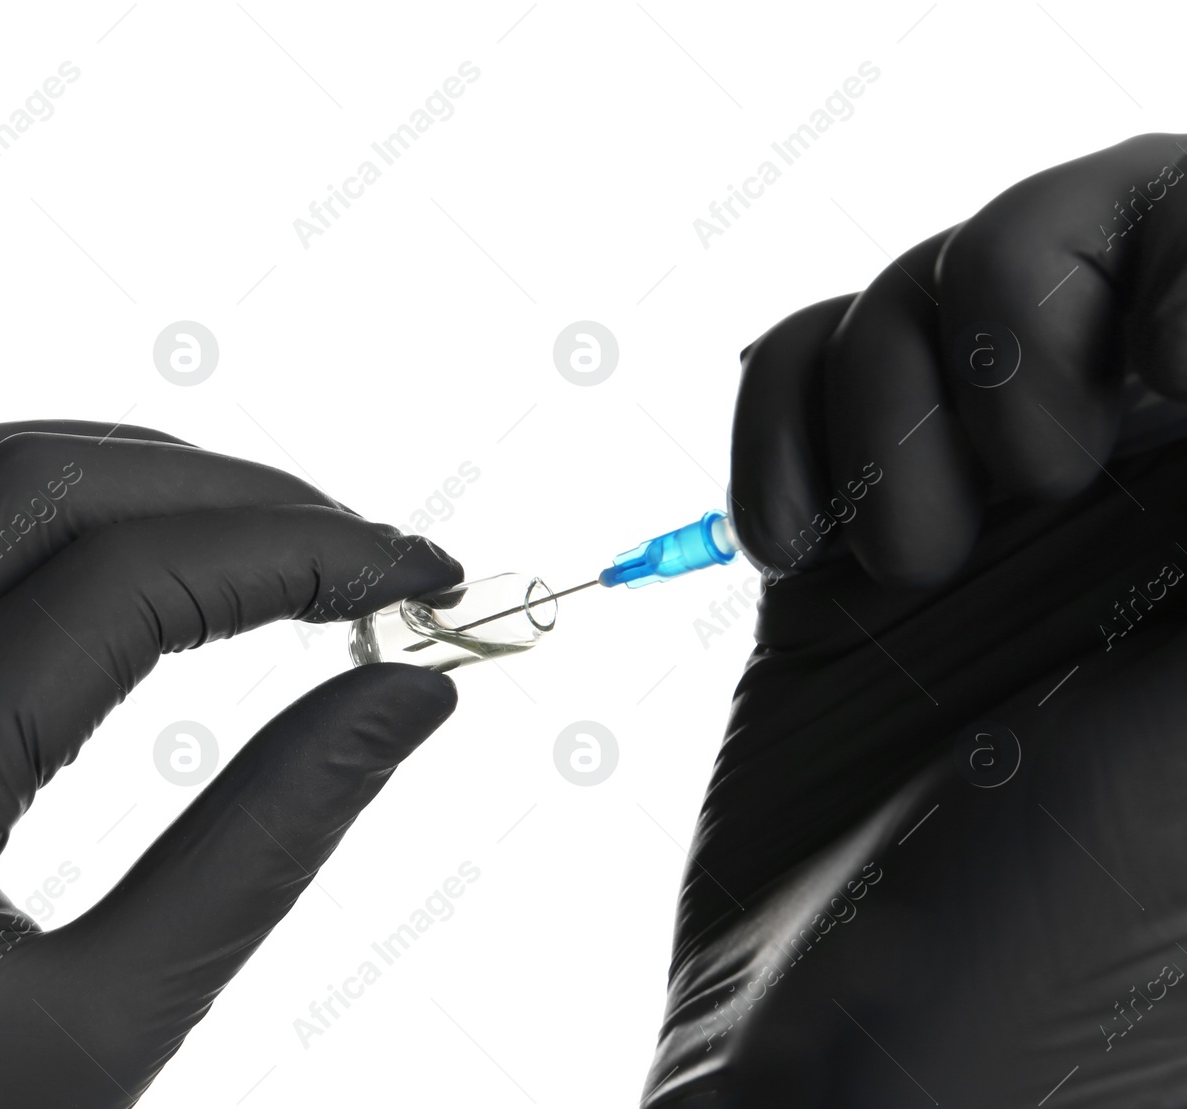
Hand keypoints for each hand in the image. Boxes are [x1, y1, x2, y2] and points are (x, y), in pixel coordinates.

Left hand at [0, 421, 461, 1108]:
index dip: (295, 556)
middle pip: (28, 496)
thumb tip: (406, 697)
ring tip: (241, 514)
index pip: (121, 591)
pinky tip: (80, 525)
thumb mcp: (113, 1026)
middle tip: (357, 545)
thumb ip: (267, 842)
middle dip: (225, 494)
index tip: (416, 576)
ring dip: (106, 464)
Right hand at [646, 135, 1186, 1105]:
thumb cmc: (1039, 948)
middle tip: (1017, 489)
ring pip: (924, 295)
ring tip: (896, 565)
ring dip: (881, 402)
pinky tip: (784, 545)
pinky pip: (802, 371)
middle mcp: (1128, 498)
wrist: (828, 1067)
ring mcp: (980, 511)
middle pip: (1079, 240)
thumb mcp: (1180, 736)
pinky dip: (779, 424)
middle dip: (1013, 324)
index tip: (1160, 386)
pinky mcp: (846, 540)